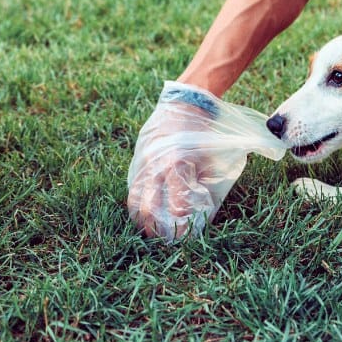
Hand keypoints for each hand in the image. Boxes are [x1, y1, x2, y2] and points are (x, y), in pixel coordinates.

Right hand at [126, 86, 224, 240]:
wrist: (183, 104)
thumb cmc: (201, 132)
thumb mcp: (208, 159)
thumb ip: (201, 184)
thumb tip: (199, 211)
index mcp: (178, 166)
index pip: (177, 207)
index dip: (181, 226)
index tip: (185, 235)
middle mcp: (157, 166)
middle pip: (148, 208)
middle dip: (154, 229)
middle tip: (162, 238)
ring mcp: (143, 162)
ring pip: (134, 199)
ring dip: (140, 218)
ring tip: (148, 228)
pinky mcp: (137, 159)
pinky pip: (133, 186)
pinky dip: (137, 200)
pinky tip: (143, 210)